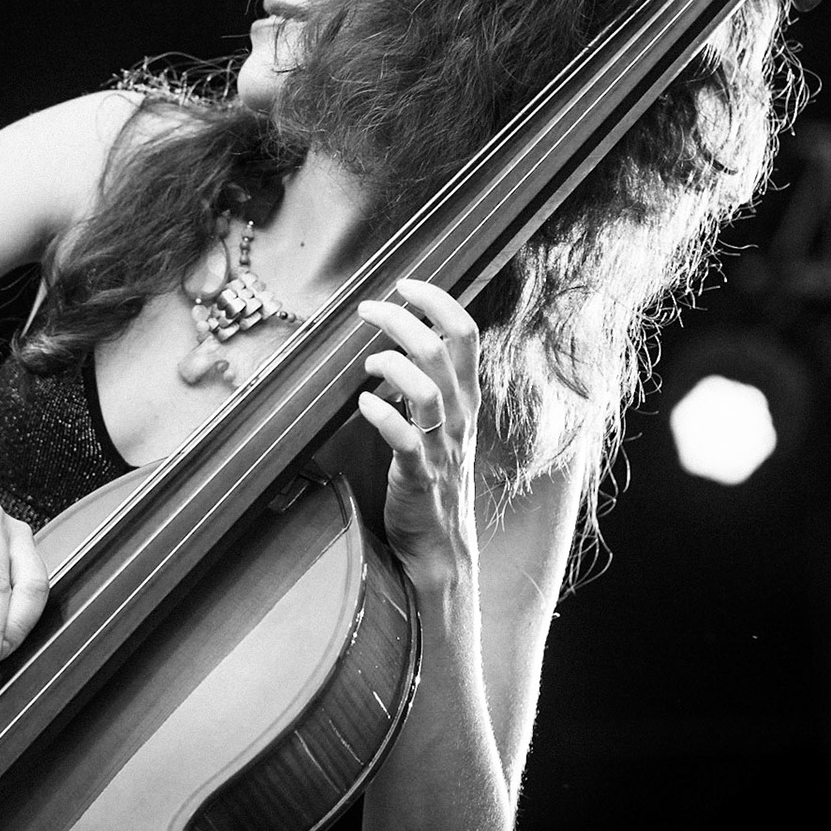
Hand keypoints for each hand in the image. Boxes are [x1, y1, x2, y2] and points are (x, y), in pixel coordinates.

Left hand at [356, 278, 482, 586]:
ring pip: (426, 389)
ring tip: (367, 363)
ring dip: (391, 364)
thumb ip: (429, 383)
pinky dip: (383, 414)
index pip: (465, 333)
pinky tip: (364, 403)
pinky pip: (405, 438)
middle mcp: (460, 416)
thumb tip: (398, 341)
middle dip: (401, 319)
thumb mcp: (442, 423)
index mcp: (466, 397)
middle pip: (439, 350)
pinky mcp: (419, 475)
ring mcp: (442, 446)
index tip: (406, 284)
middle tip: (368, 309)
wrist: (442, 546)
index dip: (437, 301)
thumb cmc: (434, 477)